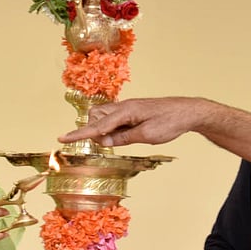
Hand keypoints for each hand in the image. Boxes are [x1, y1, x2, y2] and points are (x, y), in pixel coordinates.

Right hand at [58, 97, 206, 146]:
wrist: (188, 111)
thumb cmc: (170, 122)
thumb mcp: (147, 136)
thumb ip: (123, 139)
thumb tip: (103, 142)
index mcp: (126, 111)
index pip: (97, 125)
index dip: (78, 134)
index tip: (62, 139)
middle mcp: (124, 106)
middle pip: (95, 115)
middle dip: (93, 129)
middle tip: (107, 143)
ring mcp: (129, 107)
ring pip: (104, 115)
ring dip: (104, 128)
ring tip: (120, 140)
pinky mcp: (134, 111)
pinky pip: (116, 117)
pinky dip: (114, 127)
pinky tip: (127, 135)